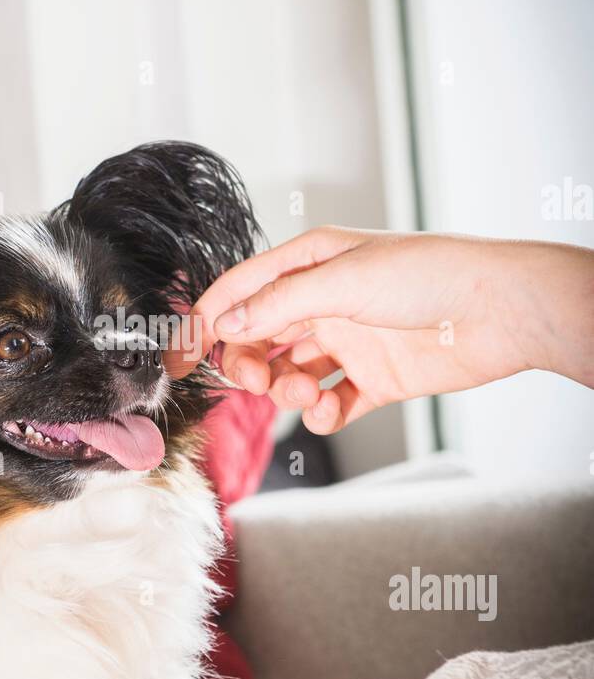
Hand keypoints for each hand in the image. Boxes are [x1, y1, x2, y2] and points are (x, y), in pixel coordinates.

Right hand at [165, 228, 593, 434]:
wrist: (501, 310)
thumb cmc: (429, 276)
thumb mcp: (342, 281)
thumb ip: (278, 305)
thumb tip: (223, 324)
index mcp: (310, 264)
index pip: (239, 292)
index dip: (204, 323)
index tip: (178, 358)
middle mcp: (324, 302)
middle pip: (259, 339)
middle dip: (249, 365)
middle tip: (257, 383)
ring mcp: (348, 342)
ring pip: (290, 374)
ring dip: (287, 391)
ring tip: (307, 395)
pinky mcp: (374, 379)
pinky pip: (331, 403)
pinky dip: (324, 414)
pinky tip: (335, 408)